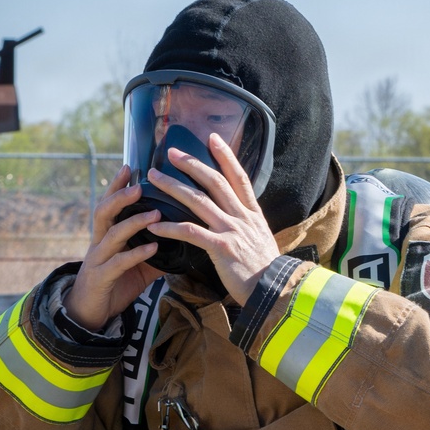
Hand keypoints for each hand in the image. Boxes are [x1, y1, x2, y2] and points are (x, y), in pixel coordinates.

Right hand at [64, 166, 162, 330]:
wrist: (90, 315)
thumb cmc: (115, 284)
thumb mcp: (138, 265)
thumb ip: (156, 251)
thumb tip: (183, 241)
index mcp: (106, 235)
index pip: (110, 204)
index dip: (117, 185)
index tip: (130, 166)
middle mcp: (99, 243)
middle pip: (104, 211)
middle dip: (120, 196)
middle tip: (140, 184)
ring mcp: (98, 260)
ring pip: (112, 234)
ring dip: (134, 222)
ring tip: (155, 213)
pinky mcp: (101, 278)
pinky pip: (118, 263)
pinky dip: (136, 254)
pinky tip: (153, 247)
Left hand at [145, 133, 279, 303]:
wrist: (276, 291)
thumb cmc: (266, 271)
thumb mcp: (262, 241)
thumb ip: (248, 226)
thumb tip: (238, 218)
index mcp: (253, 214)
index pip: (239, 177)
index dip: (226, 156)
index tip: (213, 138)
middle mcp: (242, 217)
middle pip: (214, 182)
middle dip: (191, 164)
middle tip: (171, 152)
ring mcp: (231, 230)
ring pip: (198, 201)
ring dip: (173, 187)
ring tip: (154, 178)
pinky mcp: (221, 248)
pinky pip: (190, 232)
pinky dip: (170, 227)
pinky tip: (154, 225)